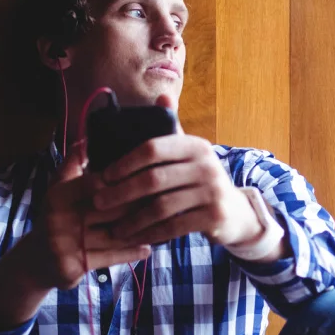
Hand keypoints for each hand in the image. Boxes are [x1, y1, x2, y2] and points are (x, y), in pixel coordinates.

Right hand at [18, 140, 152, 290]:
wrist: (36, 261)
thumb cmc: (57, 218)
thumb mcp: (58, 189)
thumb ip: (73, 164)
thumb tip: (86, 138)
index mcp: (58, 196)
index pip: (96, 184)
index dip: (124, 181)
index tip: (150, 175)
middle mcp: (58, 219)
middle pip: (108, 210)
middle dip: (138, 205)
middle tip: (166, 199)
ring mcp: (64, 244)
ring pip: (113, 235)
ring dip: (141, 231)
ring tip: (164, 224)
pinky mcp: (73, 267)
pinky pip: (109, 258)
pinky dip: (131, 253)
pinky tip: (149, 248)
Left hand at [85, 97, 262, 248]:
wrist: (235, 211)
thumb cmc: (200, 180)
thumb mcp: (190, 153)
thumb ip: (174, 128)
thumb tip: (163, 96)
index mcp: (195, 146)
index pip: (152, 148)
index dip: (125, 162)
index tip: (104, 175)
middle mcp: (206, 166)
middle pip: (153, 179)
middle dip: (121, 192)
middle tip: (99, 202)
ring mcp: (212, 192)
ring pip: (161, 206)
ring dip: (133, 219)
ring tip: (114, 227)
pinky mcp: (214, 216)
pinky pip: (174, 226)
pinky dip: (151, 233)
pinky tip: (136, 237)